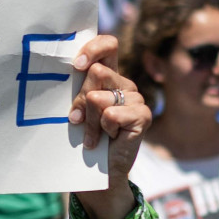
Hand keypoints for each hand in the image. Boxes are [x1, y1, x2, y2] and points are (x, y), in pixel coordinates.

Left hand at [65, 37, 150, 218]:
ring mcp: (136, 99)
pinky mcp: (143, 115)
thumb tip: (75, 67)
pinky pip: (112, 114)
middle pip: (97, 72)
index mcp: (107, 76)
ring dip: (89, 121)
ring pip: (99, 97)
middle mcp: (123, 83)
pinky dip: (103, 129)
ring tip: (93, 135)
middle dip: (80, 99)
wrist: (95, 173)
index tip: (77, 65)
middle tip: (77, 120)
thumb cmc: (80, 139)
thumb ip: (76, 88)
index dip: (94, 48)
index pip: (108, 45)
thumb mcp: (74, 109)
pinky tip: (109, 138)